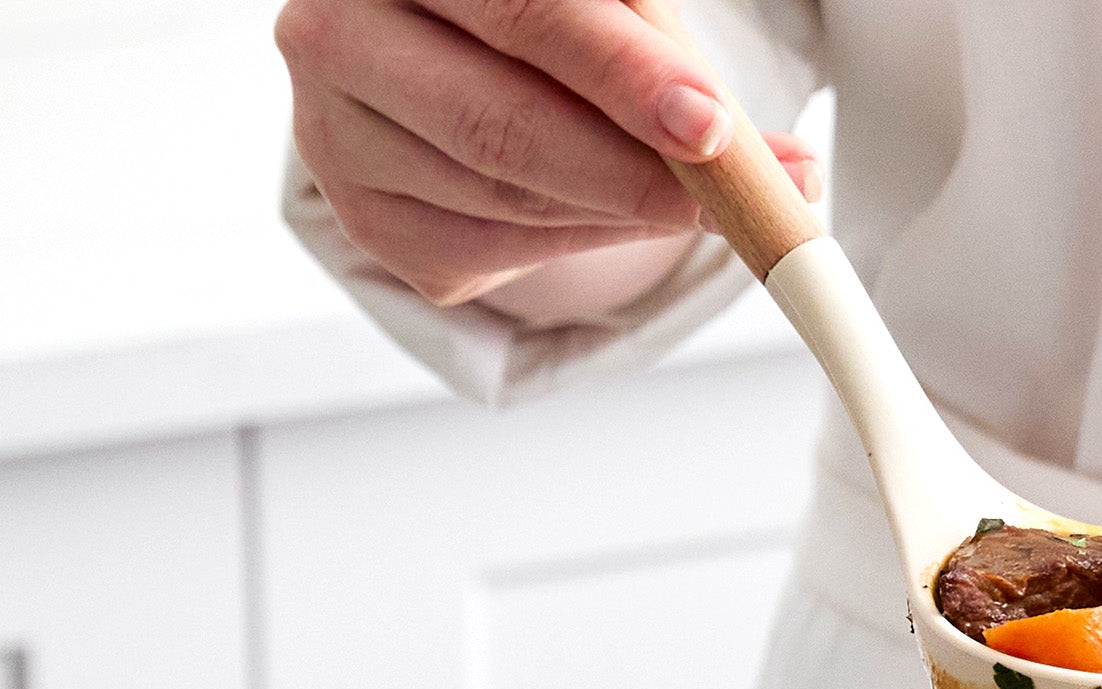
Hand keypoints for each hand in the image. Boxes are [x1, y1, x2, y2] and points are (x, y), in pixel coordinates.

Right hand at [277, 0, 818, 307]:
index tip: (712, 126)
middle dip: (634, 173)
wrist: (447, 55)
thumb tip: (768, 163)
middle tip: (732, 198)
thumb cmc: (537, 14)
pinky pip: (494, 251)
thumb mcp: (596, 3)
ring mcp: (337, 139)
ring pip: (506, 200)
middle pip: (500, 126)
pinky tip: (621, 215)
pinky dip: (579, 242)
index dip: (621, 73)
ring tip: (701, 203)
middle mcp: (333, 34)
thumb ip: (651, 54)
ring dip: (621, 213)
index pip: (523, 14)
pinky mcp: (370, 223)